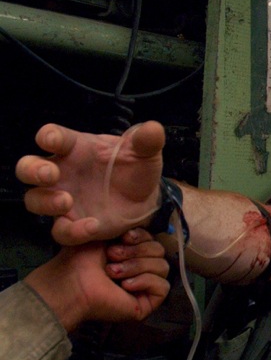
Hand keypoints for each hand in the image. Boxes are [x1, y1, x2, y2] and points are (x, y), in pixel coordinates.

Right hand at [16, 122, 164, 245]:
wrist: (147, 199)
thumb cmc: (136, 169)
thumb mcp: (145, 153)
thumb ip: (147, 141)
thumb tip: (154, 128)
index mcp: (75, 148)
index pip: (53, 137)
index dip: (48, 137)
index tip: (51, 140)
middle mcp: (62, 172)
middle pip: (28, 168)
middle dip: (32, 170)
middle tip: (49, 174)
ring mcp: (63, 199)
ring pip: (34, 200)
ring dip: (45, 201)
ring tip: (67, 201)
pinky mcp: (72, 223)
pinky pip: (61, 230)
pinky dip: (73, 230)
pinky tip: (93, 226)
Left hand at [24, 229, 170, 332]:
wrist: (73, 283)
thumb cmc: (81, 259)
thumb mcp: (106, 235)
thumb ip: (127, 228)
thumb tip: (144, 222)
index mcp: (132, 251)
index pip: (154, 239)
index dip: (142, 236)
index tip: (123, 237)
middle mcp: (142, 268)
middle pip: (160, 251)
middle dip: (136, 251)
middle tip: (112, 256)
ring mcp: (147, 285)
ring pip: (163, 267)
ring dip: (136, 266)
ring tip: (112, 273)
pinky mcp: (149, 302)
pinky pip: (163, 286)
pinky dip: (145, 281)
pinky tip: (125, 285)